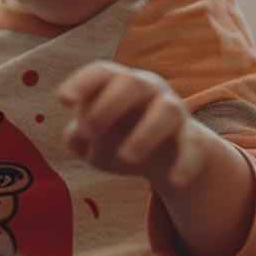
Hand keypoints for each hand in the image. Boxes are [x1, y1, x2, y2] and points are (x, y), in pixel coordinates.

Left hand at [56, 61, 211, 190]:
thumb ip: (78, 138)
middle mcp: (148, 90)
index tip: (62, 101)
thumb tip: (80, 136)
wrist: (166, 157)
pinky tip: (174, 182)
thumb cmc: (118, 139)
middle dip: (108, 106)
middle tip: (89, 131)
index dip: (81, 83)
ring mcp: (173, 111)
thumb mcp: (91, 141)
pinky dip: (185, 164)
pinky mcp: (193, 138)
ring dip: (145, 133)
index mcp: (118, 83)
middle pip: (132, 84)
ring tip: (127, 158)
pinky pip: (193, 146)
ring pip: (166, 111)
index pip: (101, 73)